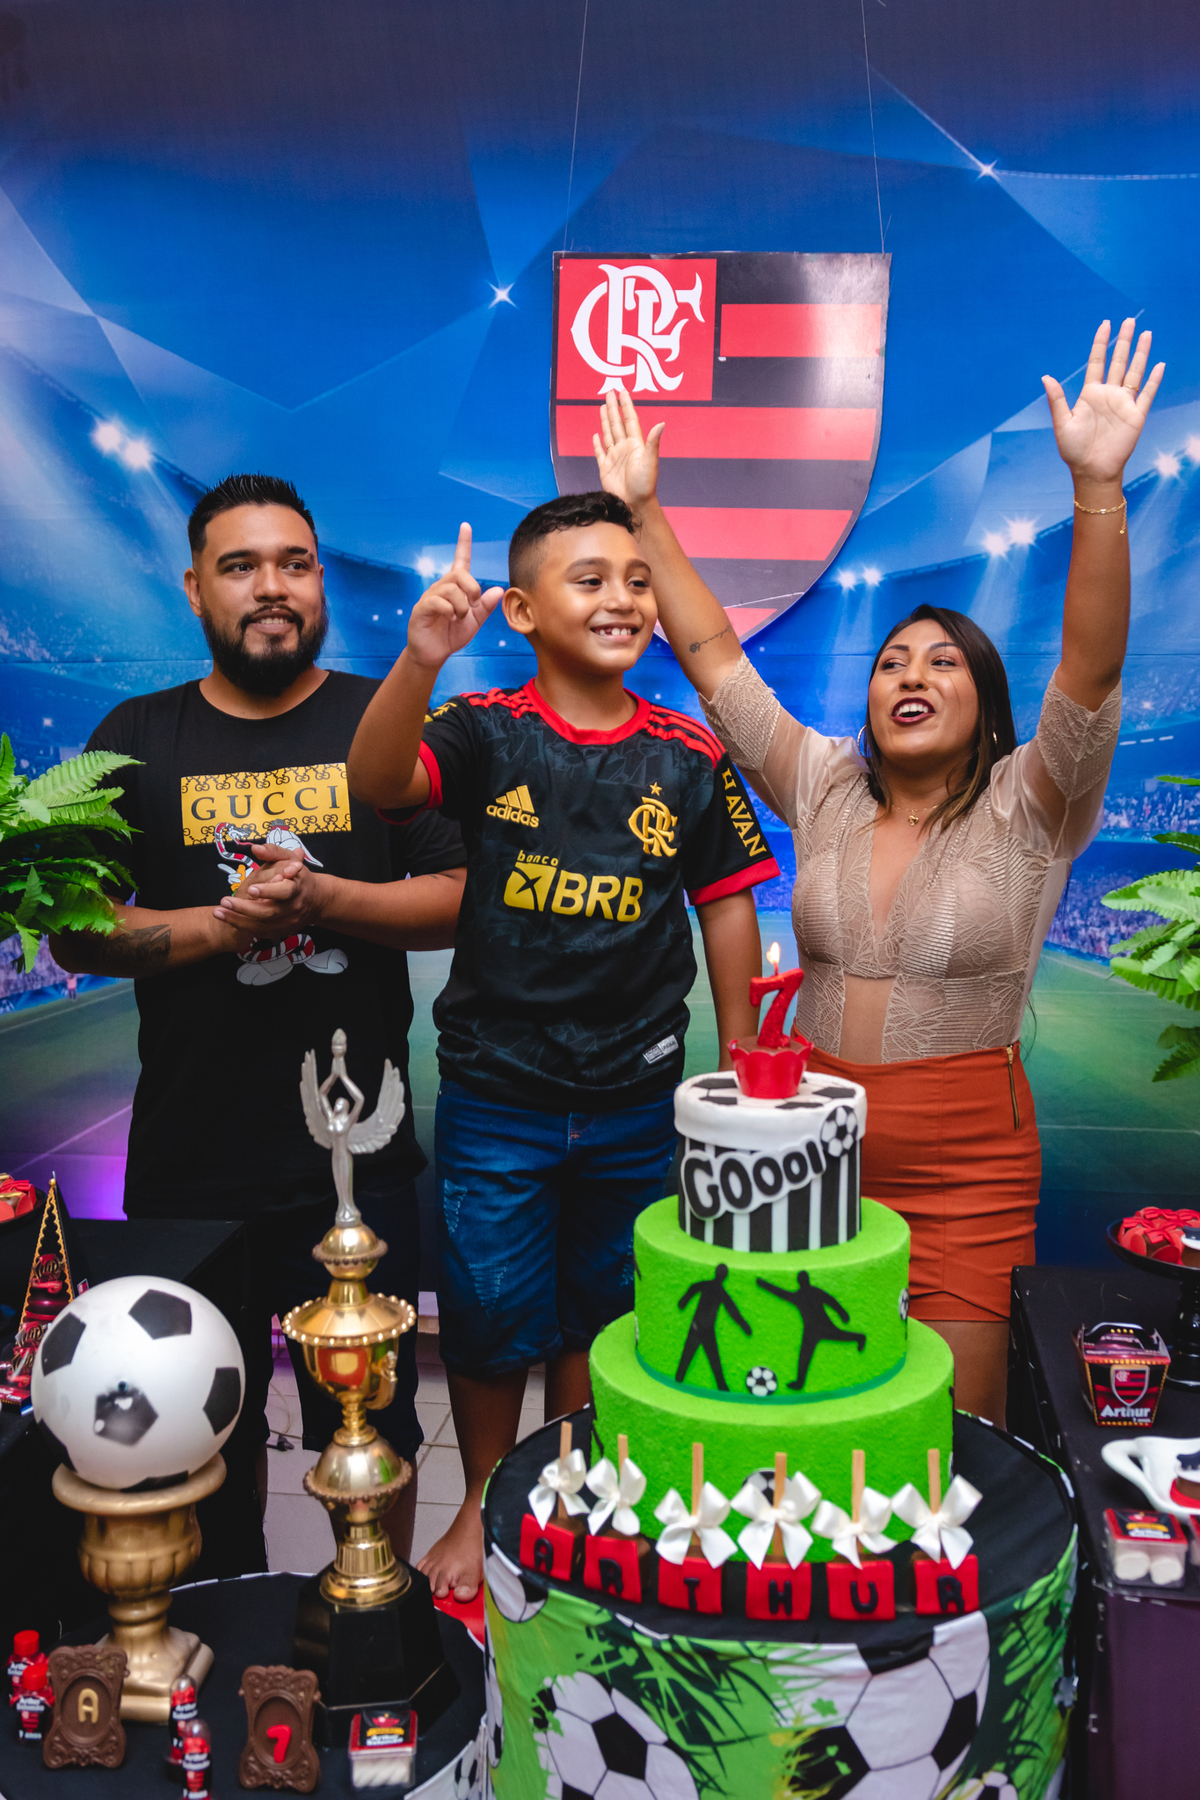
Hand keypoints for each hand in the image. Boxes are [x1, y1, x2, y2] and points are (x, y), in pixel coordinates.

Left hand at [212, 840, 328, 936]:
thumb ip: (273, 852)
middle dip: (245, 908)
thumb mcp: (290, 859)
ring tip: (218, 912)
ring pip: (262, 926)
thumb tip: (255, 848)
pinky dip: (243, 927)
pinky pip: (261, 933)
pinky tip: (228, 919)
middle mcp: (293, 908)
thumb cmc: (298, 877)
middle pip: (269, 912)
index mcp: (297, 888)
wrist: (317, 901)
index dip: (269, 892)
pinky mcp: (282, 931)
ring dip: (238, 920)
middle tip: (225, 901)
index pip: (285, 892)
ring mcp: (288, 922)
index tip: (251, 889)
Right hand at [407, 523, 503, 667]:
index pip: (460, 560)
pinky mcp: (421, 609)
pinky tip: (450, 619)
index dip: (463, 543)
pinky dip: (449, 611)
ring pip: (451, 589)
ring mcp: (430, 597)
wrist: (434, 653)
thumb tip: (499, 590)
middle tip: (473, 605)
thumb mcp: (475, 621)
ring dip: (462, 606)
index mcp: (455, 588)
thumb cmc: (452, 634)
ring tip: (459, 618)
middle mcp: (441, 587)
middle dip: (472, 589)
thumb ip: (486, 606)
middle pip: (459, 574)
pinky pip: (437, 602)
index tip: (466, 526)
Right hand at [593, 387, 664, 508]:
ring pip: (608, 434)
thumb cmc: (645, 484)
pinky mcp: (605, 468)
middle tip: (609, 392)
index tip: (623, 391)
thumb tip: (661, 424)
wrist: (634, 503)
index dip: (626, 405)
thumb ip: (653, 442)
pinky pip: (599, 452)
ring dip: (605, 420)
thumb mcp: (650, 461)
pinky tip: (596, 435)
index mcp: (635, 444)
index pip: (629, 420)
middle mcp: (624, 448)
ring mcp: (614, 457)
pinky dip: (597, 444)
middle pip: (616, 423)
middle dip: (613, 408)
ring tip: (603, 406)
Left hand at [1044, 318, 1164, 488]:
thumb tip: (1046, 376)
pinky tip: (1159, 364)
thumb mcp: (1062, 423)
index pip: (1097, 362)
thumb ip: (1056, 399)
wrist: (1091, 471)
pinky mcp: (1136, 416)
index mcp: (1090, 394)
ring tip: (1147, 334)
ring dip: (1141, 354)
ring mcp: (1123, 404)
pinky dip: (1154, 380)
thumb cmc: (1073, 450)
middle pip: (1118, 361)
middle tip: (1129, 321)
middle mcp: (1108, 395)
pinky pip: (1147, 394)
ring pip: (1135, 372)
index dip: (1101, 343)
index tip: (1105, 324)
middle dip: (1124, 341)